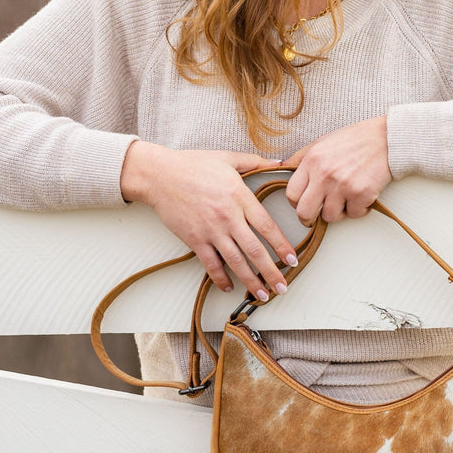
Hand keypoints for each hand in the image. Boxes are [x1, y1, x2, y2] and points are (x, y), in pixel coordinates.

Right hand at [120, 141, 297, 297]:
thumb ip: (255, 162)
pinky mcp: (194, 239)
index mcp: (240, 197)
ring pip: (236, 261)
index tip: (292, 259)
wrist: (160, 175)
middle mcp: (228, 217)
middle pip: (255, 250)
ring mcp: (211, 230)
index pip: (267, 226)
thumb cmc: (193, 165)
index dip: (282, 245)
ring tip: (262, 295)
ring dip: (251, 280)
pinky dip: (220, 278)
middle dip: (271, 272)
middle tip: (282, 287)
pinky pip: (210, 264)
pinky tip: (229, 287)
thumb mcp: (227, 158)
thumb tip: (279, 162)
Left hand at [283, 116, 390, 225]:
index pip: (291, 194)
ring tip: (346, 199)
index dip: (296, 204)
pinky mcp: (361, 194)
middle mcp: (324, 174)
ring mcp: (343, 186)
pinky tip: (363, 196)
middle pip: (304, 212)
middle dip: (309, 219)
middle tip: (318, 215)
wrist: (387, 139)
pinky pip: (353, 214)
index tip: (303, 204)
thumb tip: (281, 166)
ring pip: (330, 217)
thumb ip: (301, 157)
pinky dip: (359, 209)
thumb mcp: (323, 142)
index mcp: (312, 161)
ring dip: (338, 212)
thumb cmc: (355, 140)